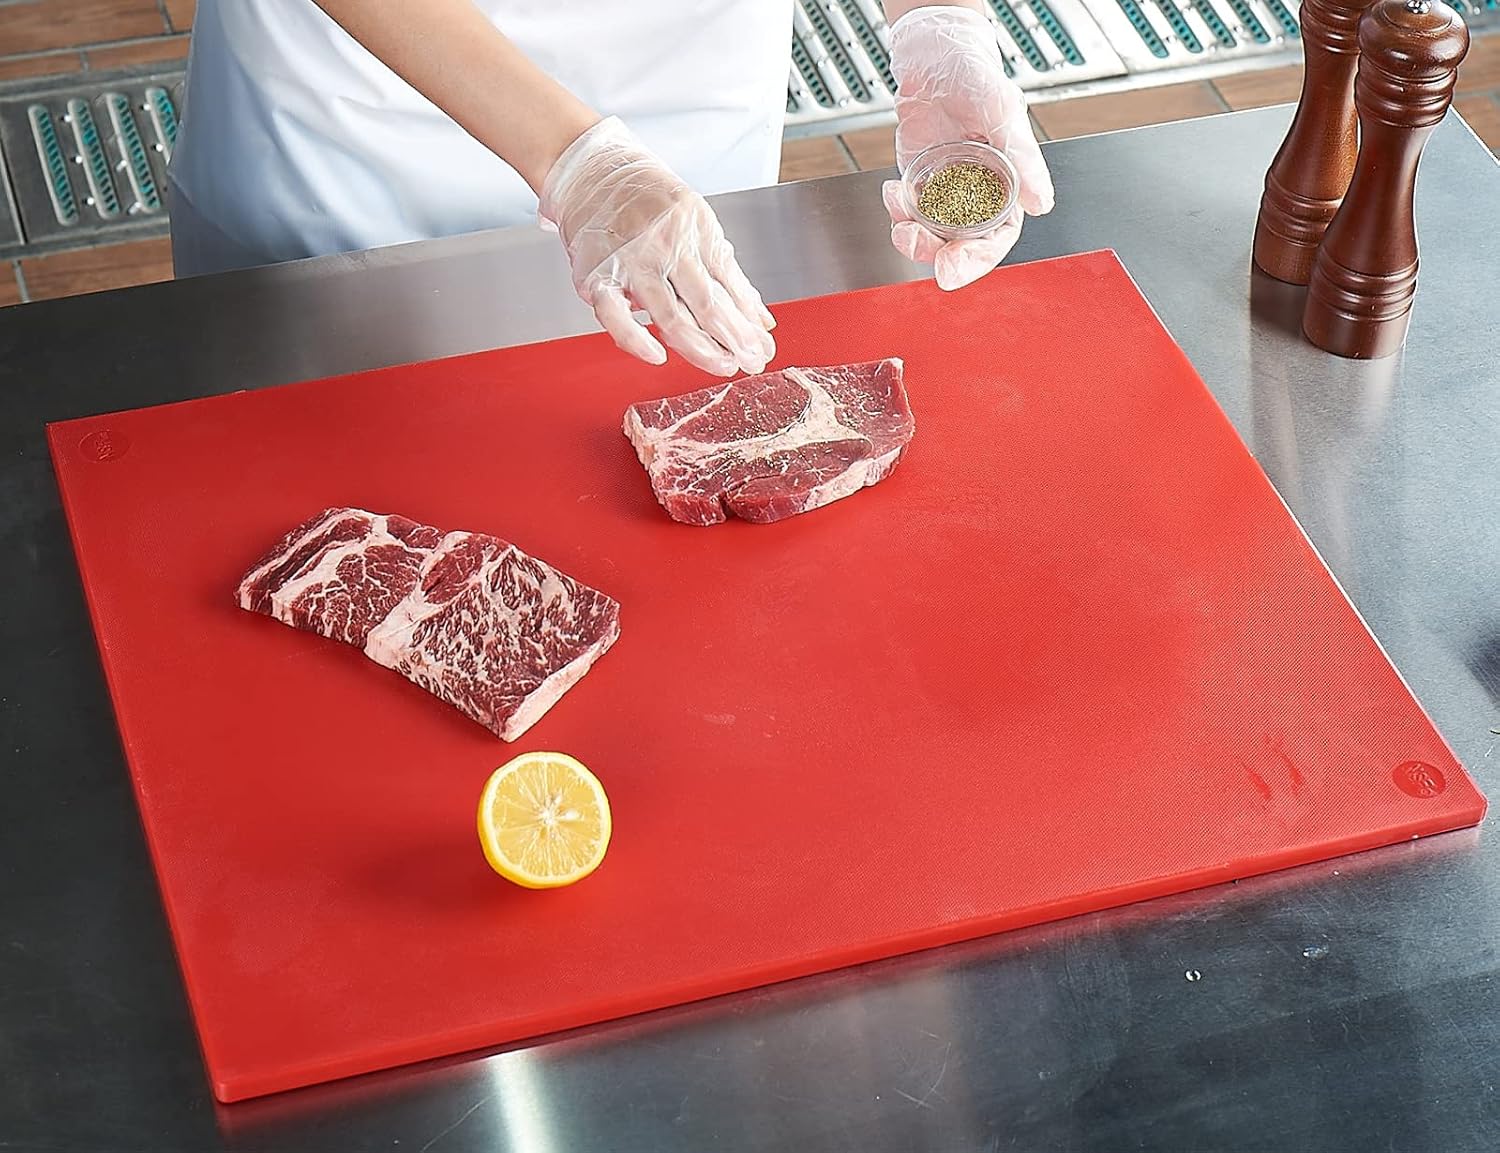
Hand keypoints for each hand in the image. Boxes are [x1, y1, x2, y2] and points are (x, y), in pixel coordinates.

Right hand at [539, 117, 775, 376]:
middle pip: (706, 302)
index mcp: (694, 228)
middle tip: (751, 362)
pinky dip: (636, 340)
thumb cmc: (645, 198)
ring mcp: (631, 262)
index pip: (729, 283)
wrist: (591, 170)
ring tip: (722, 365)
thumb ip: (725, 269)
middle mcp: (665, 244)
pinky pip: (616, 317)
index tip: (763, 345)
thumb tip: (759, 316)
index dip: (748, 319)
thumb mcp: (696, 220)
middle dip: (734, 338)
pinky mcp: (597, 277)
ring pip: (670, 314)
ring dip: (700, 347)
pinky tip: (658, 356)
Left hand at [882, 7, 1054, 289]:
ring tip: (900, 222)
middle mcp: (977, 196)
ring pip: (931, 236)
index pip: (997, 238)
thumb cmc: (977, 79)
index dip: (977, 259)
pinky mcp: (920, 185)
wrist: (934, 58)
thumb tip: (1041, 203)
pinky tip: (892, 191)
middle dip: (941, 258)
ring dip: (913, 239)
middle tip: (922, 255)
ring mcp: (946, 193)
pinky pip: (908, 215)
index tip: (951, 270)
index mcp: (1006, 187)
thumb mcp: (1002, 113)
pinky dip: (897, 213)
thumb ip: (1022, 159)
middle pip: (962, 246)